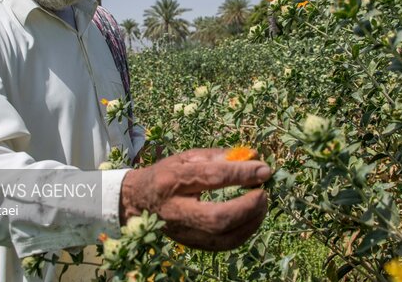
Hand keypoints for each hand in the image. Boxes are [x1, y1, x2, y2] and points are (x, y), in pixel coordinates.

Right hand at [119, 148, 270, 250]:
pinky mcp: (191, 244)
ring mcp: (183, 231)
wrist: (137, 201)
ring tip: (261, 203)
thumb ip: (218, 156)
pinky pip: (223, 245)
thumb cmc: (166, 173)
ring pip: (222, 237)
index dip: (241, 174)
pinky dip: (244, 232)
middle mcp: (176, 209)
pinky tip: (252, 218)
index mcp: (173, 180)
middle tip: (263, 192)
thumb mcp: (187, 157)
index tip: (264, 170)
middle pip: (216, 217)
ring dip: (250, 221)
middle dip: (247, 207)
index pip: (211, 178)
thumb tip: (253, 155)